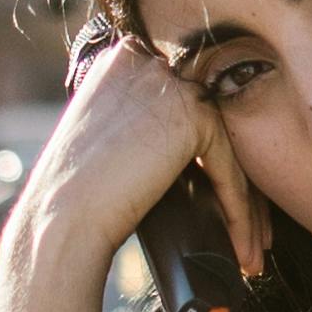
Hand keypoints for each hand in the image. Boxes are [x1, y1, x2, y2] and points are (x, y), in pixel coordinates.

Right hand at [22, 26, 263, 292]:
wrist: (62, 219)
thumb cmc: (75, 195)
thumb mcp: (106, 139)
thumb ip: (141, 123)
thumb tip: (185, 145)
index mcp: (121, 61)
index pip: (179, 105)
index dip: (201, 157)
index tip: (214, 201)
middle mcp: (146, 61)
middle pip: (207, 124)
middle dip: (230, 181)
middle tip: (245, 229)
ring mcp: (170, 84)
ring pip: (225, 149)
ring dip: (244, 206)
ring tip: (250, 250)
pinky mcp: (193, 114)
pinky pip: (229, 168)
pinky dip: (239, 212)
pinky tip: (243, 248)